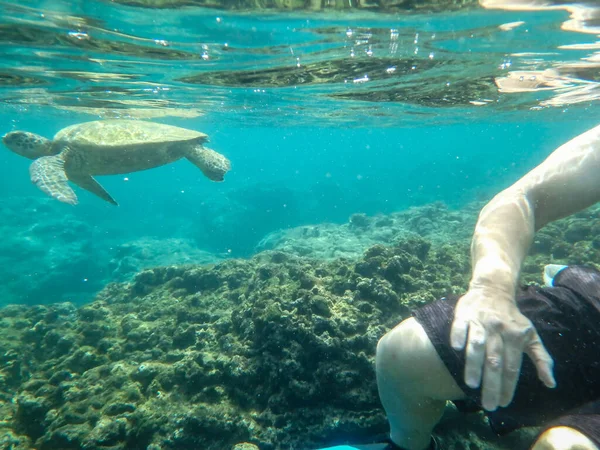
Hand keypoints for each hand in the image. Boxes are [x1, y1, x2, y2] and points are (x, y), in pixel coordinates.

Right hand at [450, 286, 555, 410]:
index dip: (509, 386)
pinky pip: (460, 326)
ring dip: (474, 364)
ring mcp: (480, 322)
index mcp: (515, 337)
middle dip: (492, 384)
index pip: (512, 366)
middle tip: (489, 405)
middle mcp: (498, 330)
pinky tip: (455, 348)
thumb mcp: (531, 335)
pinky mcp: (464, 314)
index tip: (504, 403)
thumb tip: (550, 383)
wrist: (493, 289)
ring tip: (471, 384)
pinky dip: (458, 336)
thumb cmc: (512, 318)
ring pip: (477, 345)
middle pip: (495, 361)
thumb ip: (541, 358)